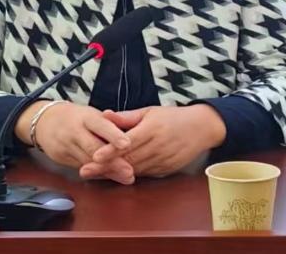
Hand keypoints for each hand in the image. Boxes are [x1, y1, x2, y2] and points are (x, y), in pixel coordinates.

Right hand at [14, 100, 134, 183]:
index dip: (113, 135)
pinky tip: (110, 178)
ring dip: (107, 172)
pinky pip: (81, 167)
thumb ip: (109, 124)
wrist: (45, 121)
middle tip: (129, 171)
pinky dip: (97, 173)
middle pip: (94, 148)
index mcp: (86, 117)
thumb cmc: (75, 117)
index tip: (126, 144)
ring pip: (88, 162)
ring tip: (125, 177)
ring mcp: (67, 146)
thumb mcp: (91, 114)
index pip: (100, 125)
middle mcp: (75, 131)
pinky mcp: (62, 159)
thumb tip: (132, 132)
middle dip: (112, 162)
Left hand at [82, 105, 226, 178]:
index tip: (94, 156)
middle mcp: (155, 147)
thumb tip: (104, 115)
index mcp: (151, 129)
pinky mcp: (164, 170)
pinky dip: (129, 174)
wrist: (200, 128)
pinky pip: (143, 174)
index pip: (127, 142)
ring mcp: (161, 160)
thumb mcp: (150, 111)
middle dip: (105, 166)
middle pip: (127, 160)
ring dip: (114, 173)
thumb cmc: (173, 117)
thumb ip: (126, 117)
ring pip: (133, 170)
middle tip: (85, 170)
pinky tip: (115, 175)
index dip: (110, 151)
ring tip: (94, 175)